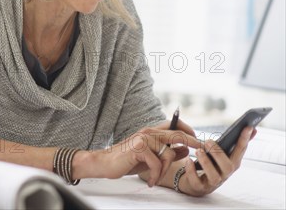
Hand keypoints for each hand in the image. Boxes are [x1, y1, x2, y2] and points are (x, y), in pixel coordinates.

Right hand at [74, 120, 202, 186]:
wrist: (105, 163)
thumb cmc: (126, 160)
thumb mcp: (149, 157)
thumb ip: (166, 152)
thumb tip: (185, 149)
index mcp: (150, 132)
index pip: (173, 125)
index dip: (187, 130)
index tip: (198, 139)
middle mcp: (148, 132)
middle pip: (176, 134)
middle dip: (192, 142)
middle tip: (201, 149)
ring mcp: (143, 139)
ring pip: (167, 153)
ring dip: (164, 170)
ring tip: (155, 178)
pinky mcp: (139, 148)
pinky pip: (157, 163)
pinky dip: (156, 175)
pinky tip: (150, 181)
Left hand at [178, 127, 256, 196]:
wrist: (190, 180)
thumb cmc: (207, 163)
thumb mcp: (219, 152)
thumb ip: (230, 142)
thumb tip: (251, 129)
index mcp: (230, 163)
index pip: (240, 151)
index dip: (245, 139)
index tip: (248, 126)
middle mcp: (224, 174)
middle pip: (229, 167)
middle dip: (219, 153)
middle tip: (208, 141)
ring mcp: (212, 182)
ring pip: (214, 176)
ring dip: (206, 162)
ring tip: (198, 151)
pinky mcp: (199, 187)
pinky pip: (197, 182)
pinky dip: (192, 171)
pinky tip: (188, 161)